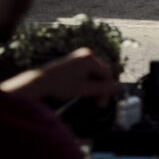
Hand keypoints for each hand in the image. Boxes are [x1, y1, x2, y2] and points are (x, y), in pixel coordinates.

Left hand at [1, 48, 120, 106]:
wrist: (40, 81)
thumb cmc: (60, 85)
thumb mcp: (83, 89)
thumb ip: (102, 88)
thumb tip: (118, 87)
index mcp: (89, 58)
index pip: (106, 74)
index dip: (107, 90)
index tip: (102, 103)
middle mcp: (86, 54)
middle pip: (101, 73)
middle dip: (100, 89)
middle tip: (98, 104)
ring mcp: (80, 57)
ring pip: (95, 74)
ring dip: (94, 87)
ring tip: (90, 99)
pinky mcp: (75, 62)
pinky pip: (88, 73)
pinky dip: (88, 83)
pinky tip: (83, 92)